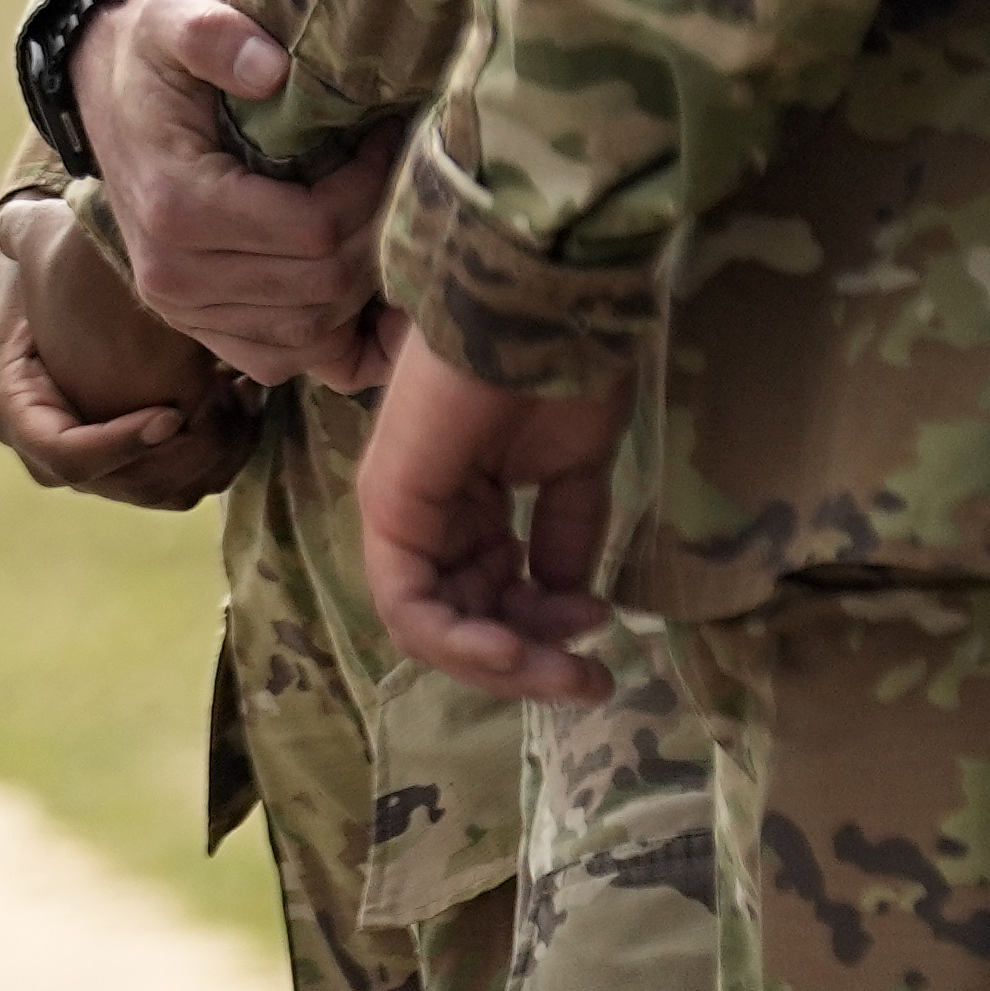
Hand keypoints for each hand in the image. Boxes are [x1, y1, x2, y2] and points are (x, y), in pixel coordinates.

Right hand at [0, 181, 248, 508]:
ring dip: (218, 451)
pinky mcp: (146, 464)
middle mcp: (56, 456)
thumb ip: (24, 234)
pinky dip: (228, 449)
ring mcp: (105, 467)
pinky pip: (195, 479)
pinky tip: (248, 394)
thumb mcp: (33, 242)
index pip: (67, 458)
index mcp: (17, 413)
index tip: (173, 412)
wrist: (65, 288)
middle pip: (130, 485)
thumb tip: (15, 225)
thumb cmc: (52, 259)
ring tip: (244, 393)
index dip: (121, 444)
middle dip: (188, 450)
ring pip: (173, 490)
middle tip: (228, 400)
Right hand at [86, 0, 400, 390]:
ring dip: (362, 286)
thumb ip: (215, 32)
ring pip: (311, 334)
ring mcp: (182, 310)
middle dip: (374, 233)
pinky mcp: (197, 326)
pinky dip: (331, 337)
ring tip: (379, 217)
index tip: (385, 135)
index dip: (369, 187)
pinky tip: (363, 294)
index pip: (313, 231)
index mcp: (175, 205)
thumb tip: (270, 69)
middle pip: (321, 288)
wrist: (107, 85)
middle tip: (395, 175)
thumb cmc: (156, 48)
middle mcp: (172, 275)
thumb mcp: (176, 11)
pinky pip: (282, 359)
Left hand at [359, 338, 622, 705]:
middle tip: (590, 681)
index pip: (486, 599)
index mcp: (464, 505)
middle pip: (461, 622)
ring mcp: (400, 512)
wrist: (542, 308)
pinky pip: (410, 605)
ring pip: (434, 628)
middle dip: (529, 661)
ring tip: (566, 671)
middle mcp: (424, 515)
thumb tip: (566, 601)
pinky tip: (515, 649)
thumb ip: (563, 535)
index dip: (542, 631)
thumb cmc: (560, 369)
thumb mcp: (573, 470)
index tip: (600, 632)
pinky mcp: (389, 507)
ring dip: (503, 664)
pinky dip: (460, 643)